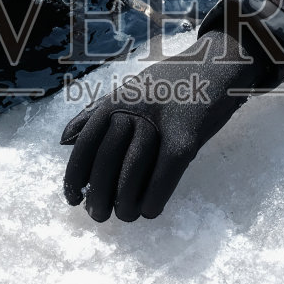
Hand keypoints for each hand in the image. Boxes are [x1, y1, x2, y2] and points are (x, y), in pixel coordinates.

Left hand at [60, 32, 262, 221]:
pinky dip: (152, 200)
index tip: (73, 198)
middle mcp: (133, 110)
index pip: (86, 143)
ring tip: (123, 216)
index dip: (75, 175)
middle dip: (98, 195)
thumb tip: (64, 140)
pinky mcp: (186, 140)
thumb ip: (96, 111)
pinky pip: (163, 178)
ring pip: (131, 173)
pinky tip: (148, 212)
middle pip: (106, 161)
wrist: (219, 66)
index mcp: (117, 100)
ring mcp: (160, 125)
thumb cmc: (172, 83)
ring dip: (124, 203)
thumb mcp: (130, 89)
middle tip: (97, 215)